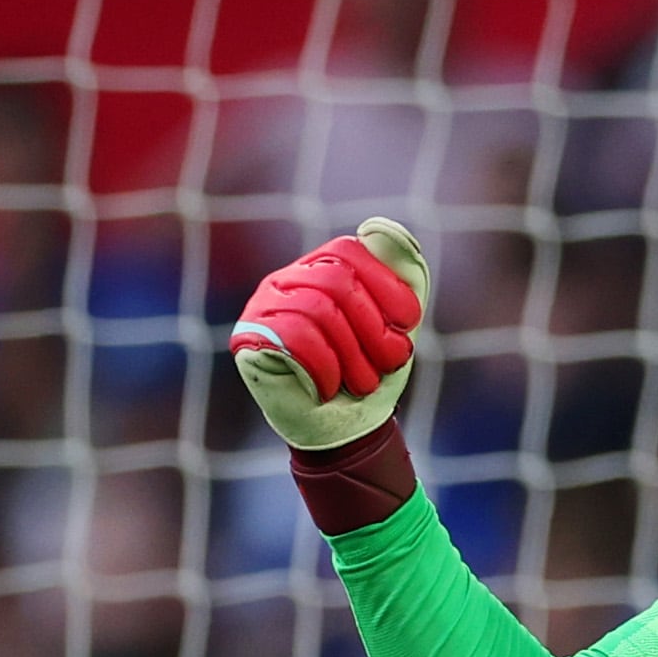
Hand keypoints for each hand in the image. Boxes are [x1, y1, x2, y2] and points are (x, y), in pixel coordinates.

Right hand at [228, 219, 429, 451]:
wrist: (348, 428)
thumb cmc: (372, 370)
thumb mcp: (399, 319)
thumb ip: (403, 270)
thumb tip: (379, 228)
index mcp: (319, 268)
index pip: (347, 252)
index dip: (384, 285)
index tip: (408, 322)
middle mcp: (285, 280)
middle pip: (335, 280)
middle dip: (372, 327)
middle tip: (388, 361)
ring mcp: (262, 307)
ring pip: (318, 310)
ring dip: (353, 355)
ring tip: (362, 382)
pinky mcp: (249, 339)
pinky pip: (295, 337)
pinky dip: (326, 366)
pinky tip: (329, 386)